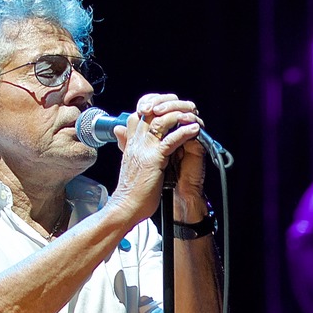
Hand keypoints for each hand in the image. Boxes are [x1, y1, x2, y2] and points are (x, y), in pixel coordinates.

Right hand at [108, 93, 206, 226]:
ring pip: (161, 122)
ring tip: (193, 115)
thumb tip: (118, 130)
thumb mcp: (128, 161)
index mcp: (131, 142)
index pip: (139, 114)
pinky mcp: (154, 159)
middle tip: (187, 107)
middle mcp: (136, 141)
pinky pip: (170, 140)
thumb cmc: (132, 189)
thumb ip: (127, 144)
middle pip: (151, 112)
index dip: (154, 105)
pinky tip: (194, 130)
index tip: (170, 107)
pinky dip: (184, 133)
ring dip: (180, 116)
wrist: (127, 206)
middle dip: (170, 106)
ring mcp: (144, 149)